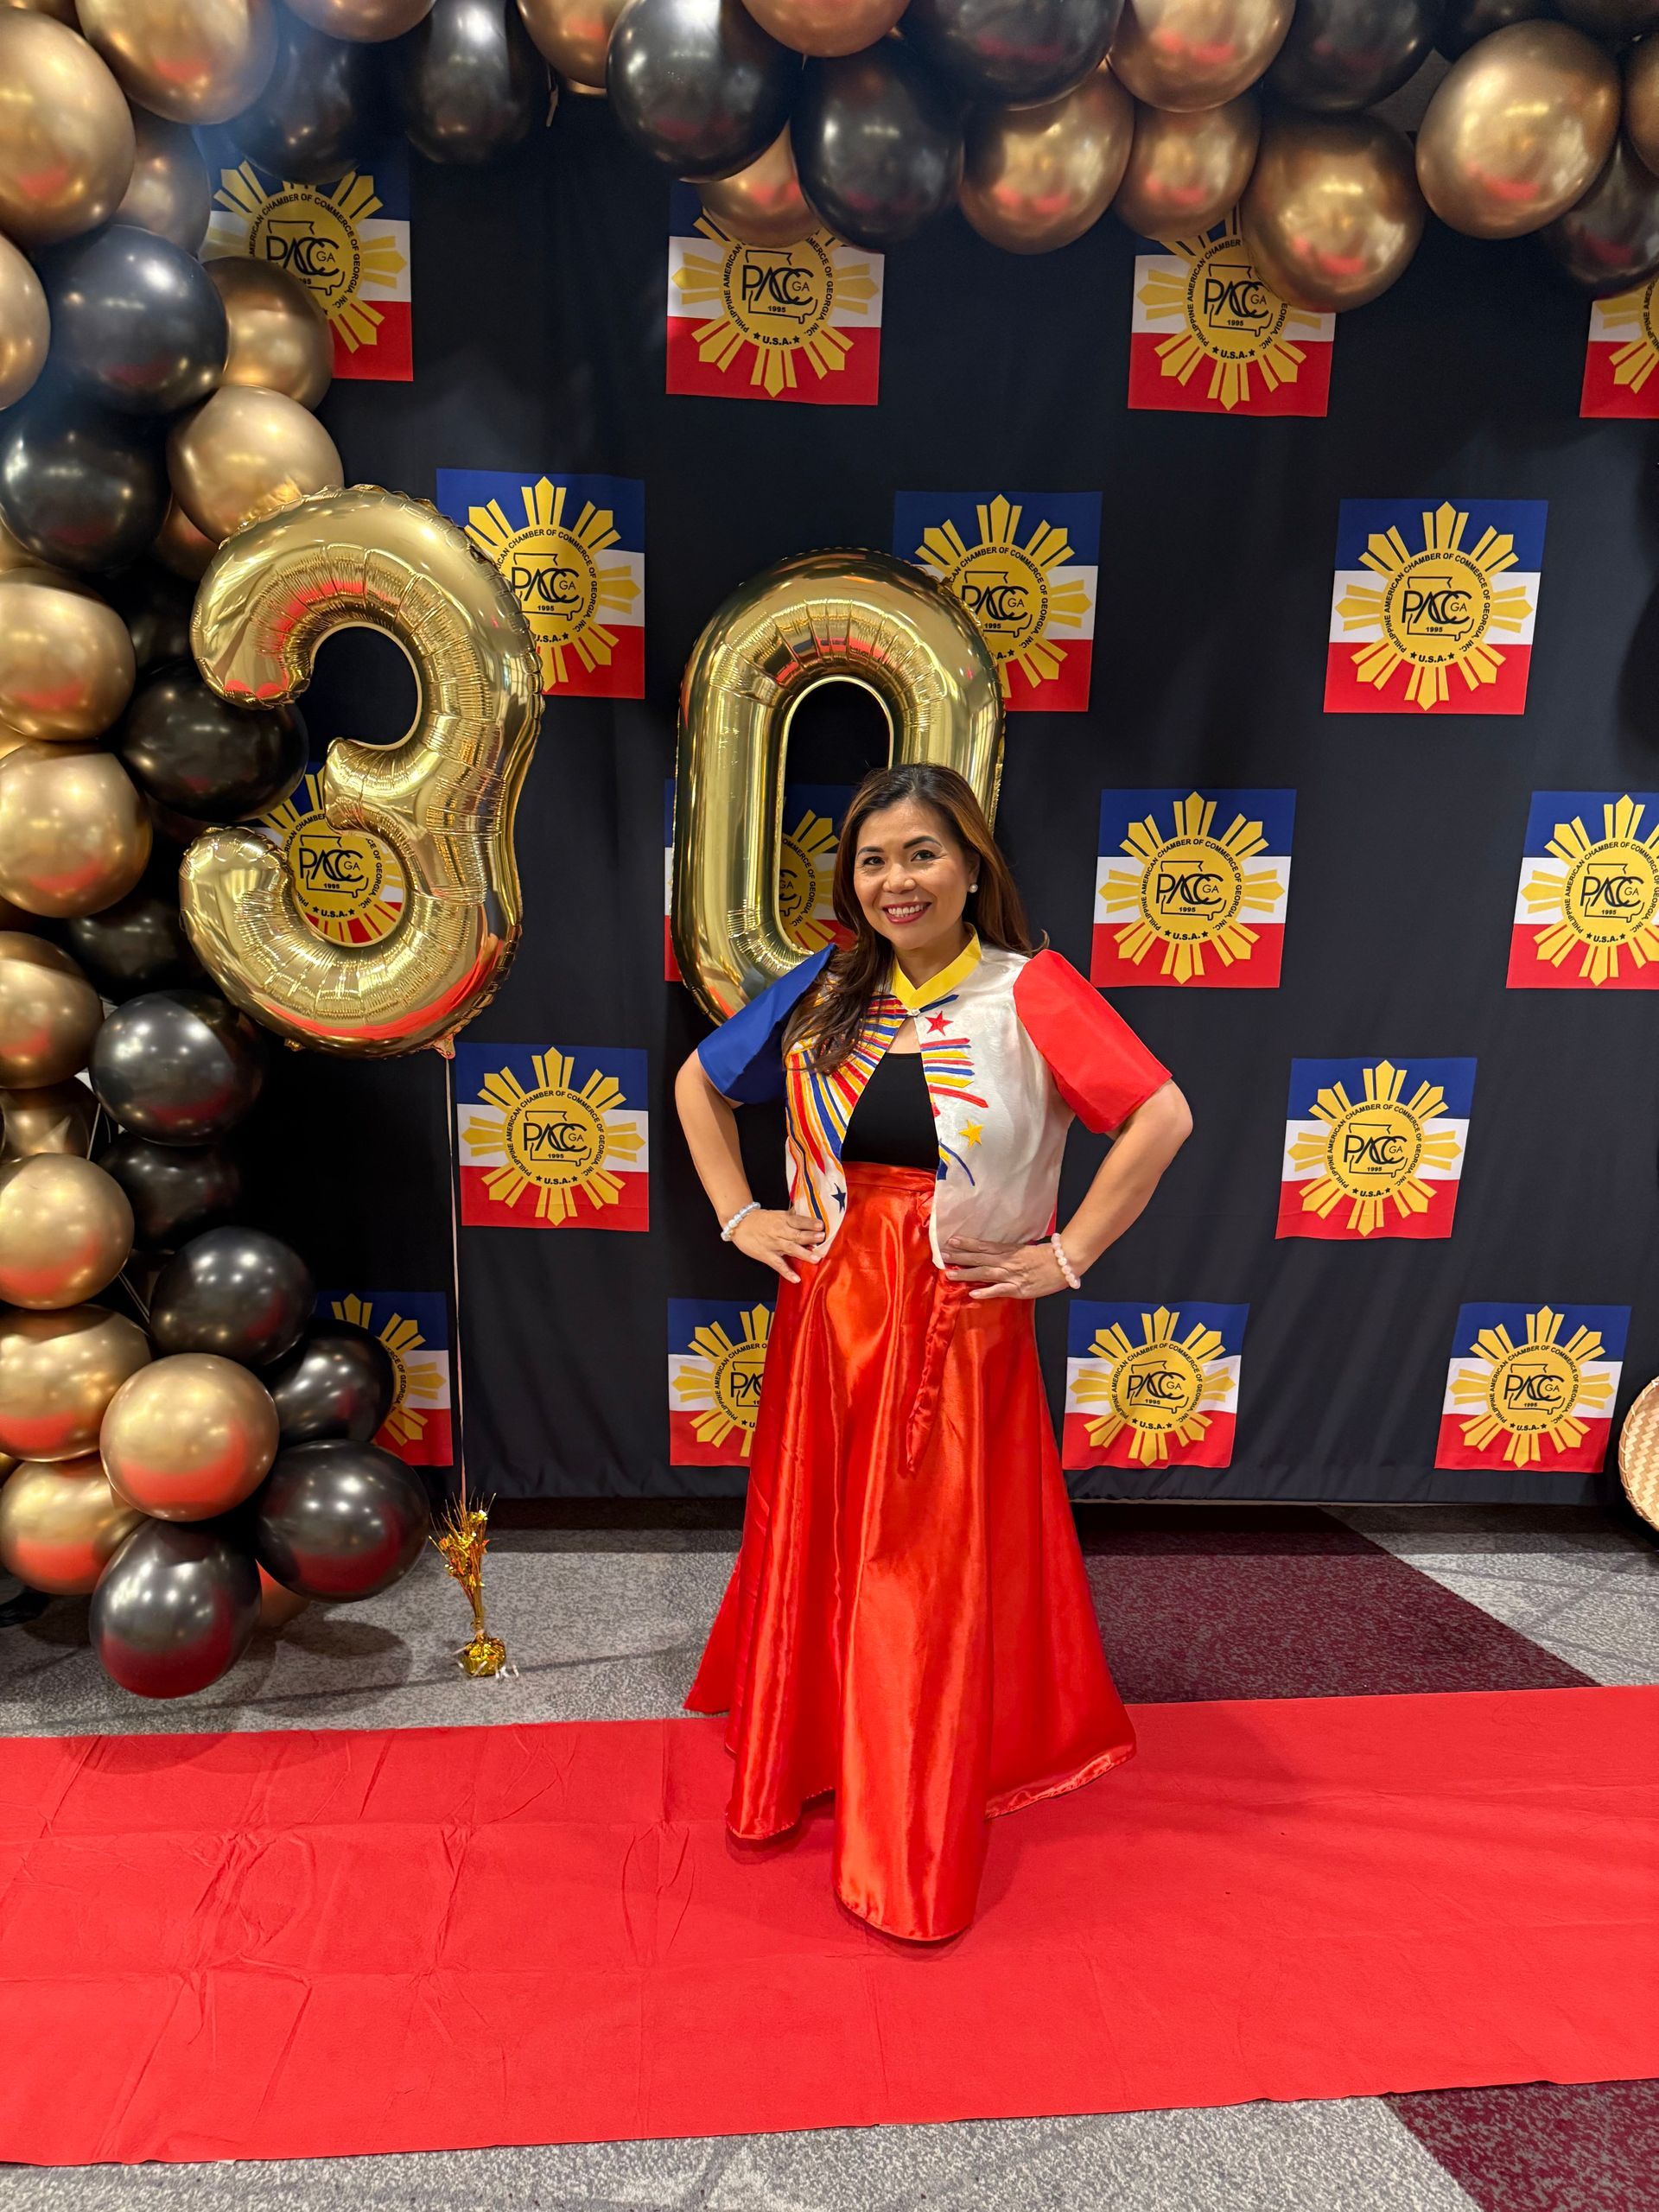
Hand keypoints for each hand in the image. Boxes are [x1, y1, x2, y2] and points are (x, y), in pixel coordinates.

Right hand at [731, 1207, 824, 1283]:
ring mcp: (773, 1244)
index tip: (821, 1225)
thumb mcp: (777, 1214)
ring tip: (816, 1258)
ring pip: (790, 1249)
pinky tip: (796, 1279)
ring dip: (803, 1253)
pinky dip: (787, 1272)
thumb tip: (809, 1211)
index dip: (809, 1223)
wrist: (739, 1224)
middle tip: (822, 1238)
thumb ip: (792, 1216)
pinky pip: (778, 1264)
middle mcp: (780, 1231)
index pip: (798, 1220)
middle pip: (796, 1234)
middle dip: (810, 1237)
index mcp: (783, 1219)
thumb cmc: (761, 1219)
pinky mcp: (767, 1255)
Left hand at [942, 1236, 1068, 1300]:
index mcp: (1009, 1250)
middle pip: (979, 1258)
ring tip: (950, 1274)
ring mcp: (1012, 1275)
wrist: (1065, 1263)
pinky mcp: (1019, 1289)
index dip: (967, 1243)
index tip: (951, 1240)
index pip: (983, 1246)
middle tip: (943, 1255)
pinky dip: (986, 1292)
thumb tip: (994, 1253)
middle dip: (960, 1257)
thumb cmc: (1047, 1255)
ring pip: (985, 1273)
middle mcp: (1007, 1261)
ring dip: (966, 1274)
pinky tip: (973, 1293)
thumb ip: (1010, 1252)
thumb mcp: (1025, 1249)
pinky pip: (1000, 1290)